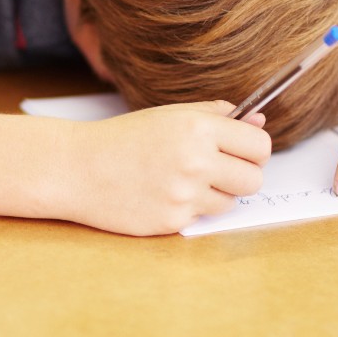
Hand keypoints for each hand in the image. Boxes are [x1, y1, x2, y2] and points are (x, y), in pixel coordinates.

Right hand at [67, 101, 269, 235]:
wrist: (77, 169)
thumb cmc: (125, 138)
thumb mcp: (171, 115)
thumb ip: (218, 115)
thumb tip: (260, 121)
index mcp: (198, 127)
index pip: (260, 146)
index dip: (255, 150)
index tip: (244, 151)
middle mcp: (195, 161)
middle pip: (254, 180)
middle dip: (243, 175)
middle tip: (220, 169)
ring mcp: (184, 195)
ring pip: (231, 202)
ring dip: (216, 194)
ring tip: (185, 181)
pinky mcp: (172, 221)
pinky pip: (202, 217)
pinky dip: (190, 209)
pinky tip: (164, 195)